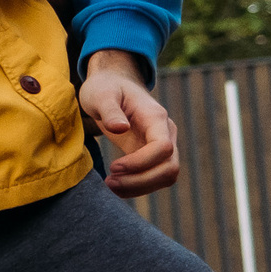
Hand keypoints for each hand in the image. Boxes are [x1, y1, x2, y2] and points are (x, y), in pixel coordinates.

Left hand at [78, 50, 180, 198]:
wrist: (114, 83)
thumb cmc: (106, 87)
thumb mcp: (100, 94)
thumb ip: (109, 110)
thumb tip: (120, 128)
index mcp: (155, 117)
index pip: (163, 147)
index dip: (140, 163)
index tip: (113, 167)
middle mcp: (166, 132)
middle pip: (170, 168)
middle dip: (141, 181)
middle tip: (109, 181)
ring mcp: (162, 145)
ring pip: (166, 177)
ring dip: (140, 187)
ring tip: (110, 185)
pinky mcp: (153, 156)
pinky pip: (154, 178)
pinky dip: (137, 187)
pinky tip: (115, 186)